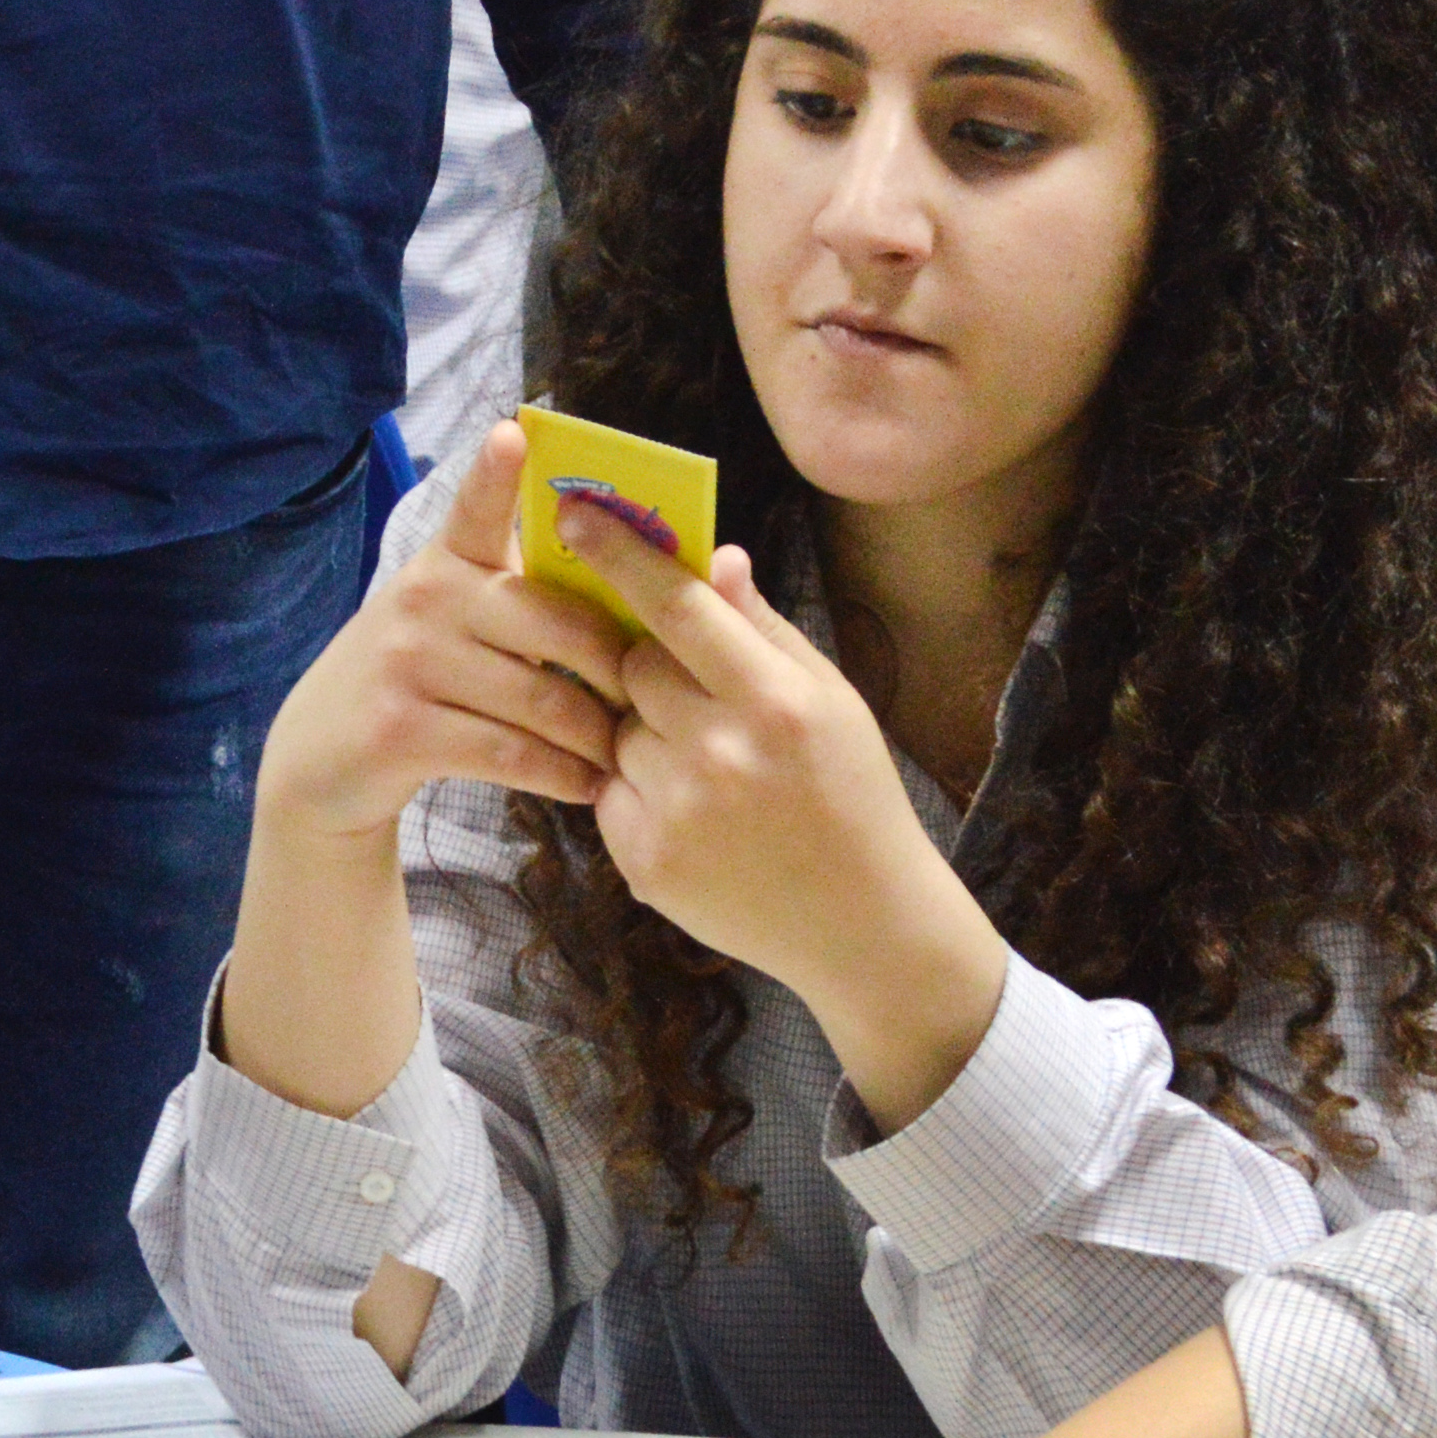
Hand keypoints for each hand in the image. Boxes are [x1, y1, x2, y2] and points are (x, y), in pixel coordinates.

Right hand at [249, 420, 633, 847]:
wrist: (323, 758)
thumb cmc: (419, 680)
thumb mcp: (452, 617)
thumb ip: (519, 592)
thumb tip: (628, 583)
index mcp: (448, 561)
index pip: (476, 508)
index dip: (496, 473)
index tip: (512, 433)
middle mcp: (427, 598)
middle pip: (558, 625)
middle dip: (621, 672)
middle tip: (659, 703)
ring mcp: (410, 662)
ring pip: (543, 700)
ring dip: (598, 738)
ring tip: (628, 757)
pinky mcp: (402, 729)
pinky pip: (511, 754)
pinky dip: (562, 776)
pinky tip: (586, 787)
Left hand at [551, 498, 997, 1065]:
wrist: (862, 924)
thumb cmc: (853, 796)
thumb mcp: (833, 701)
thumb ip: (765, 629)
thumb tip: (715, 557)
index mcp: (774, 701)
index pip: (677, 607)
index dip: (620, 555)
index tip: (573, 512)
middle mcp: (719, 753)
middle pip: (633, 667)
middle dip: (651, 667)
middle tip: (695, 695)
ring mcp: (676, 812)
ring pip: (616, 730)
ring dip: (646, 734)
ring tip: (711, 770)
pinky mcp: (643, 862)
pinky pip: (608, 791)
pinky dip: (638, 790)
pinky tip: (697, 814)